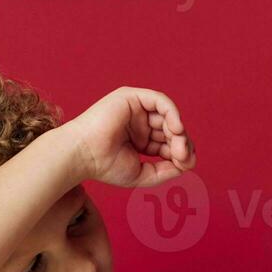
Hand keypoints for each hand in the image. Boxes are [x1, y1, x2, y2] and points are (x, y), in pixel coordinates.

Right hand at [62, 87, 195, 188]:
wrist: (83, 156)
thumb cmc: (106, 166)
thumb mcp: (144, 174)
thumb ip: (166, 171)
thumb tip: (188, 165)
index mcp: (141, 139)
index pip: (169, 143)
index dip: (181, 153)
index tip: (186, 165)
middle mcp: (140, 122)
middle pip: (172, 129)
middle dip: (182, 144)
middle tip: (183, 158)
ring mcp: (136, 109)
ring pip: (168, 116)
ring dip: (179, 132)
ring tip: (179, 148)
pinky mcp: (132, 97)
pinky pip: (160, 101)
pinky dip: (173, 114)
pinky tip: (176, 130)